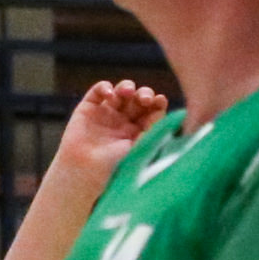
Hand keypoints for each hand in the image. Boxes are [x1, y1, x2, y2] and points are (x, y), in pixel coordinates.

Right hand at [51, 78, 167, 191]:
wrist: (84, 171)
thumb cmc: (113, 167)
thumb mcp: (141, 149)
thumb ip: (155, 131)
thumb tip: (174, 114)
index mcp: (139, 131)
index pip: (152, 111)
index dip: (157, 103)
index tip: (160, 101)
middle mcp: (123, 121)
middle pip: (138, 98)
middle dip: (144, 94)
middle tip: (145, 99)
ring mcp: (105, 114)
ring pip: (121, 91)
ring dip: (127, 87)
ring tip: (127, 93)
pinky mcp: (88, 109)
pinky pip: (98, 91)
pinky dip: (105, 87)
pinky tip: (109, 95)